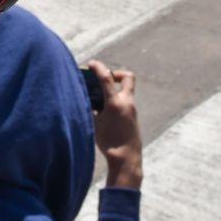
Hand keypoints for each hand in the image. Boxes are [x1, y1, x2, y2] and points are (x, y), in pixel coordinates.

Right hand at [87, 61, 142, 188]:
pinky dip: (116, 100)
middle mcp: (127, 102)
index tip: (91, 63)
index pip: (106, 78)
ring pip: (126, 89)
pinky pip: (125, 100)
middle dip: (115, 74)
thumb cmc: (109, 142)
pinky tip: (105, 111)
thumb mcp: (95, 124)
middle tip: (104, 79)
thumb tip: (88, 100)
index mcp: (115, 103)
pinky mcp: (133, 116)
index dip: (98, 67)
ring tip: (101, 98)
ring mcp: (132, 109)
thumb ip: (91, 109)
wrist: (126, 158)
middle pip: (127, 77)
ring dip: (114, 88)